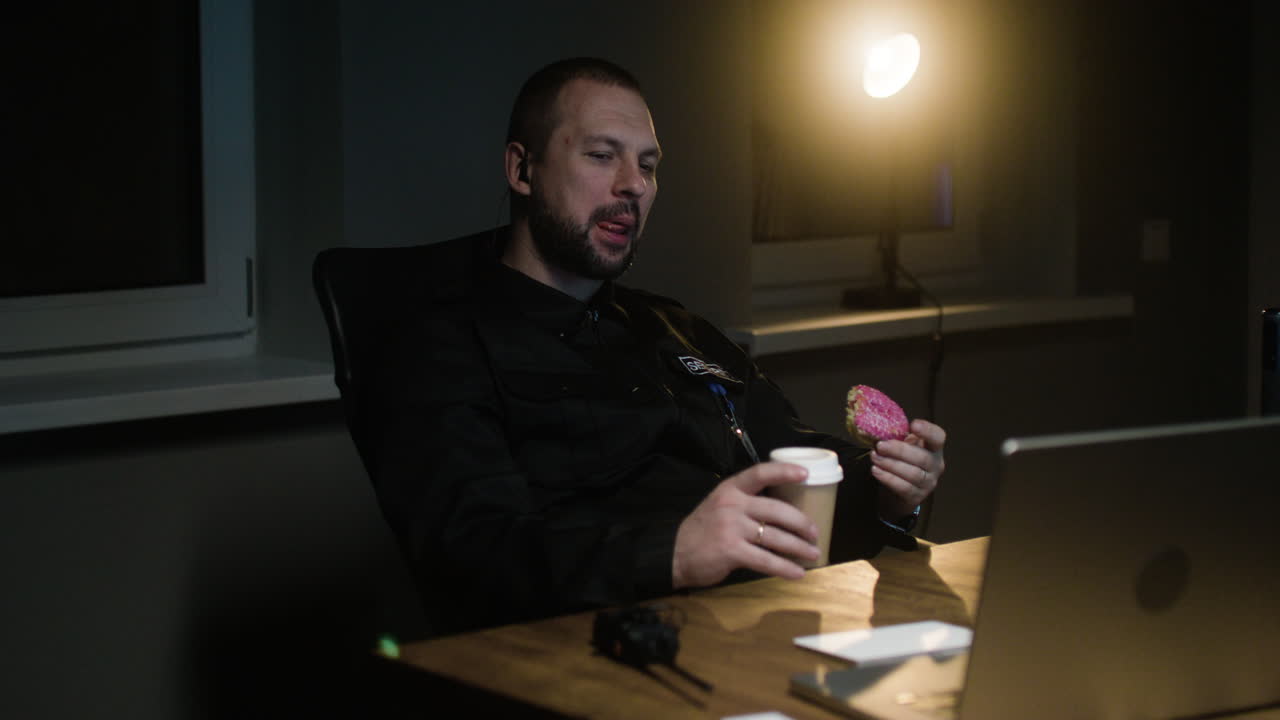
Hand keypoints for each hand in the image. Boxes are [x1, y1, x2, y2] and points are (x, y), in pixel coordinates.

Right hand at [672, 462, 820, 588]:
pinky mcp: (732, 551)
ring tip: (813, 554)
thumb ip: (745, 504)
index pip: (760, 473)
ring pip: (776, 537)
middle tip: (815, 533)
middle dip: (802, 523)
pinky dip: (785, 568)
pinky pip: (766, 560)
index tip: (805, 474)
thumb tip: (784, 512)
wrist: (675, 553)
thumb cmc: (703, 530)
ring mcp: (731, 527)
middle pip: (777, 510)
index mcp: (730, 489)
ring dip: (799, 548)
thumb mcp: (720, 506)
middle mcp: (732, 504)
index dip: (784, 471)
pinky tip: (797, 573)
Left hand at [871, 419, 946, 519]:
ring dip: (891, 464)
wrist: (897, 493)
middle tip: (880, 445)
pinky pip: (904, 487)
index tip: (913, 425)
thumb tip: (881, 429)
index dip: (928, 431)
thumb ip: (898, 438)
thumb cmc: (901, 462)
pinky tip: (876, 470)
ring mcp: (929, 483)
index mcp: (934, 448)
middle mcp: (936, 465)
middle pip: (923, 458)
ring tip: (874, 457)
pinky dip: (888, 478)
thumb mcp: (902, 447)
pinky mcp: (917, 497)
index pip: (938, 437)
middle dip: (899, 450)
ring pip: (913, 474)